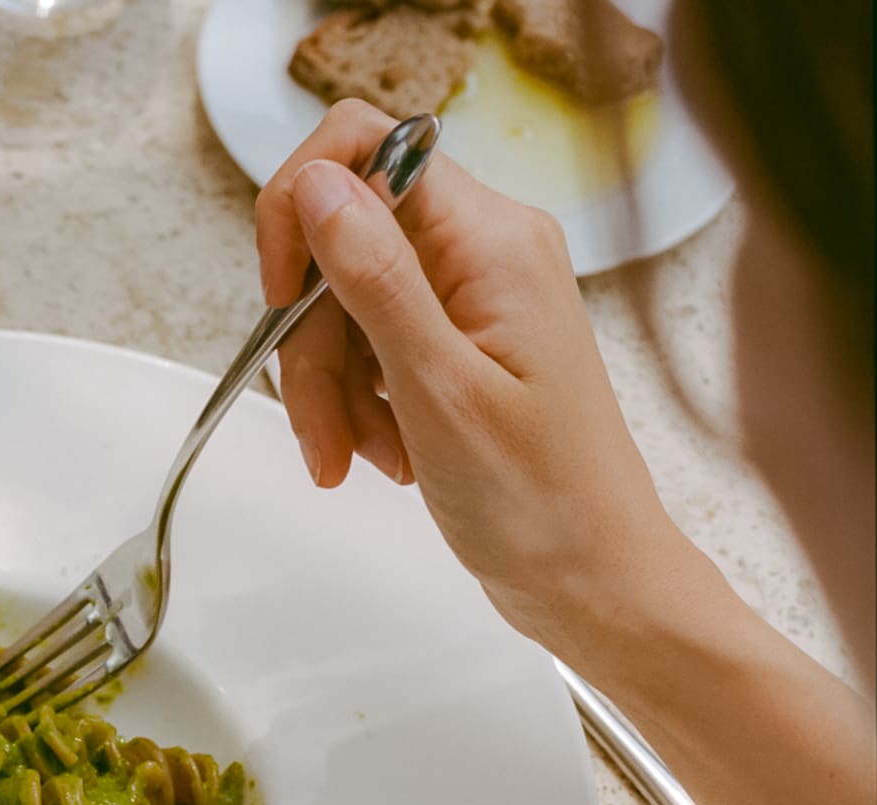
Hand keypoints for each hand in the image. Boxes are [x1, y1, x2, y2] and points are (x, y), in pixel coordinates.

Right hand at [255, 100, 706, 662]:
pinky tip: (382, 455)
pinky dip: (359, 403)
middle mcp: (486, 250)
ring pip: (348, 304)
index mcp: (492, 240)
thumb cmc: (542, 501)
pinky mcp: (462, 342)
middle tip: (320, 428)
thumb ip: (376, 279)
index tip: (280, 295)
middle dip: (312, 340)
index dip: (301, 212)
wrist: (596, 581)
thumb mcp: (440, 389)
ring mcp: (474, 297)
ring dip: (331, 386)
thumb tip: (318, 185)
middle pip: (344, 245)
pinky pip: (374, 346)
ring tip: (355, 459)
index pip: (365, 151)